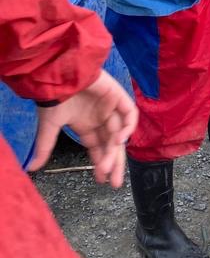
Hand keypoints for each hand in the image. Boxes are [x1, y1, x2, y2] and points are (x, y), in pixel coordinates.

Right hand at [28, 70, 137, 188]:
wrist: (59, 74)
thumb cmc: (54, 96)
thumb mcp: (50, 126)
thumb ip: (45, 147)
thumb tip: (31, 168)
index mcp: (87, 125)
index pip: (98, 148)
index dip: (101, 163)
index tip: (101, 180)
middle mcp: (100, 118)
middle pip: (111, 145)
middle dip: (113, 163)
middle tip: (114, 183)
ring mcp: (110, 108)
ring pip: (119, 133)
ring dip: (115, 150)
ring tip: (109, 166)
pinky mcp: (118, 96)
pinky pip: (129, 113)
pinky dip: (127, 127)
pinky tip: (119, 140)